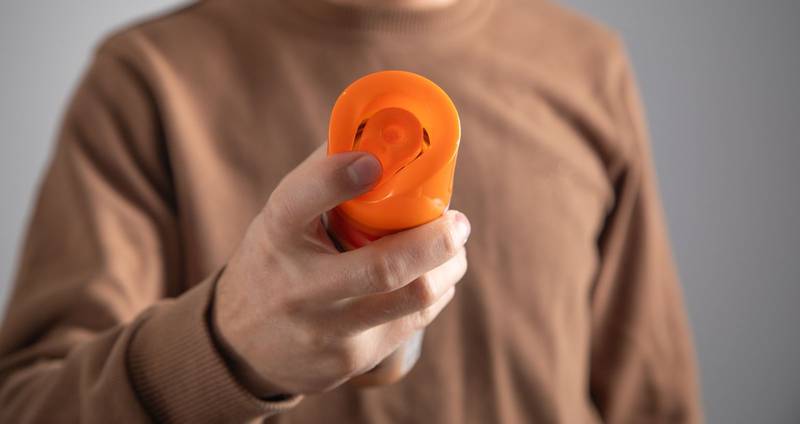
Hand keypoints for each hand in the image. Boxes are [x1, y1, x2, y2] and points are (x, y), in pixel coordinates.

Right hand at [211, 144, 469, 396]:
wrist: (242, 345)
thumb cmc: (275, 262)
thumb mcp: (281, 218)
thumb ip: (324, 175)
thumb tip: (378, 130)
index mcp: (277, 235)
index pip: (300, 199)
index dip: (339, 176)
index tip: (375, 161)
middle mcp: (299, 287)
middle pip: (385, 265)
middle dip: (439, 238)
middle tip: (458, 222)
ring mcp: (326, 329)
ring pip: (415, 296)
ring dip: (450, 266)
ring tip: (453, 249)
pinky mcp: (351, 360)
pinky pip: (414, 321)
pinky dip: (436, 292)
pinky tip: (433, 279)